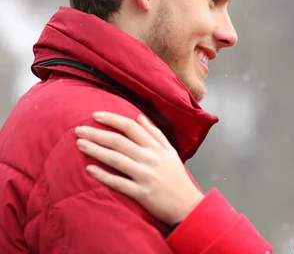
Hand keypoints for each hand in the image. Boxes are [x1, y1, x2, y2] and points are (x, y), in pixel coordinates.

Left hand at [74, 111, 202, 224]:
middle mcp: (150, 158)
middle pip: (119, 141)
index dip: (112, 119)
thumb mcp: (170, 151)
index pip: (131, 127)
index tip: (95, 115)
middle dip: (97, 133)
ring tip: (79, 144)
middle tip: (78, 129)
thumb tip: (139, 117)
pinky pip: (118, 182)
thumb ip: (155, 134)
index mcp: (157, 147)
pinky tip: (89, 169)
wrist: (187, 204)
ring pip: (116, 159)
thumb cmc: (177, 178)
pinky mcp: (141, 193)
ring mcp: (145, 175)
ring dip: (95, 150)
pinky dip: (103, 175)